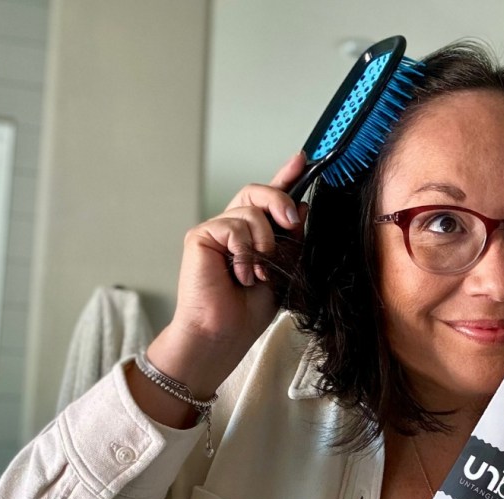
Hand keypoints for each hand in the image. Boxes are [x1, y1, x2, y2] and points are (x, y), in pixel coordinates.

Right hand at [147, 152, 307, 396]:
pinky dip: (244, 251)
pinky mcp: (200, 236)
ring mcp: (215, 231)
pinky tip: (241, 274)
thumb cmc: (250, 310)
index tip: (303, 159)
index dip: (285, 176)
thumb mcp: (285, 270)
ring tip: (260, 272)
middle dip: (280, 201)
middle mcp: (234, 228)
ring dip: (264, 242)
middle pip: (257, 192)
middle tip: (293, 222)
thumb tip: (301, 207)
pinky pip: (233, 225)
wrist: (225, 333)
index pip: (269, 200)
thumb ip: (291, 239)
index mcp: (254, 235)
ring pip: (249, 211)